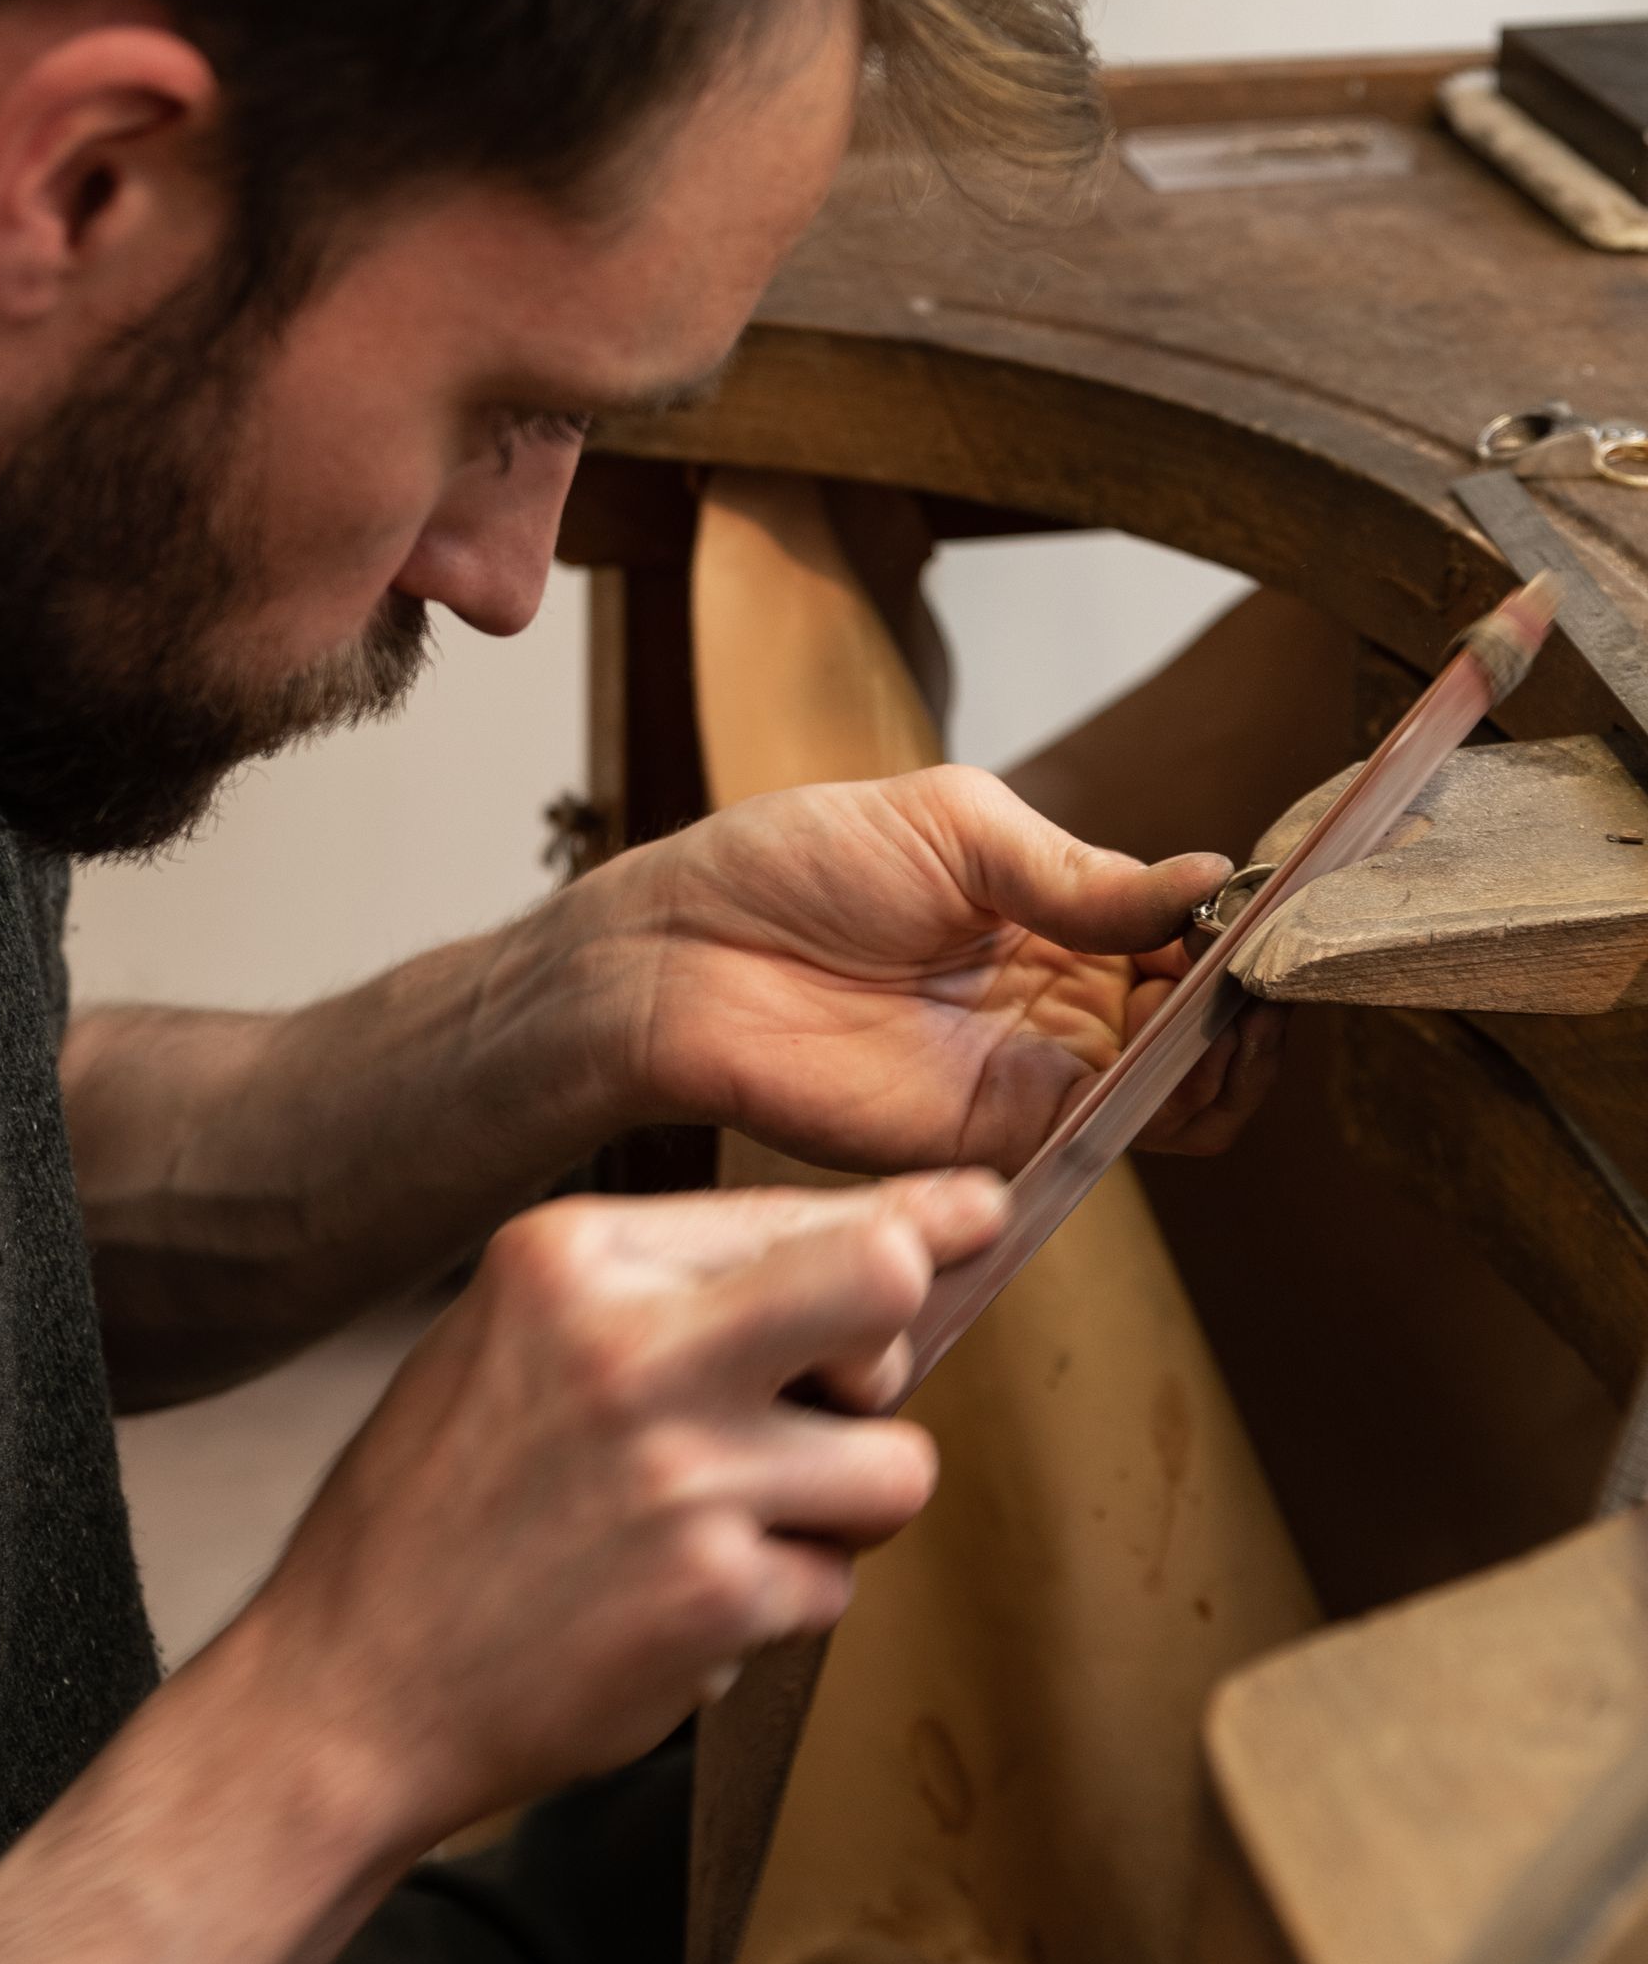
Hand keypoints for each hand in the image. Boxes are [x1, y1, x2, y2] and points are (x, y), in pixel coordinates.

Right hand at [241, 1171, 1005, 1840]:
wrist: (348, 1688)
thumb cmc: (442, 1501)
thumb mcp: (517, 1332)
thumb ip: (674, 1286)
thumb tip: (880, 1247)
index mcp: (573, 1257)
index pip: (803, 1211)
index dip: (910, 1223)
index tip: (976, 1214)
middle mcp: (636, 1350)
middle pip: (885, 1286)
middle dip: (894, 1340)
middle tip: (839, 1389)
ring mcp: (684, 1479)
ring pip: (896, 1465)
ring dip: (838, 1505)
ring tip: (726, 1524)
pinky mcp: (717, 1600)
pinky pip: (835, 1584)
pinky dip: (778, 1602)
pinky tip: (678, 1603)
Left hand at [595, 765, 1281, 1178]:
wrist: (684, 954)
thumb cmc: (795, 864)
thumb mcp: (956, 825)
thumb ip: (1080, 871)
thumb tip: (1212, 875)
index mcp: (1052, 908)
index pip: (1183, 928)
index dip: (1239, 923)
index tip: (1280, 906)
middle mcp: (1057, 996)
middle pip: (1199, 1018)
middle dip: (1252, 996)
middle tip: (1271, 968)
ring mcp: (1031, 1068)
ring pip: (1178, 1091)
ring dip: (1230, 1059)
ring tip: (1237, 1014)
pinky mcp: (996, 1132)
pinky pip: (1110, 1138)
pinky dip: (1169, 1110)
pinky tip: (1185, 1060)